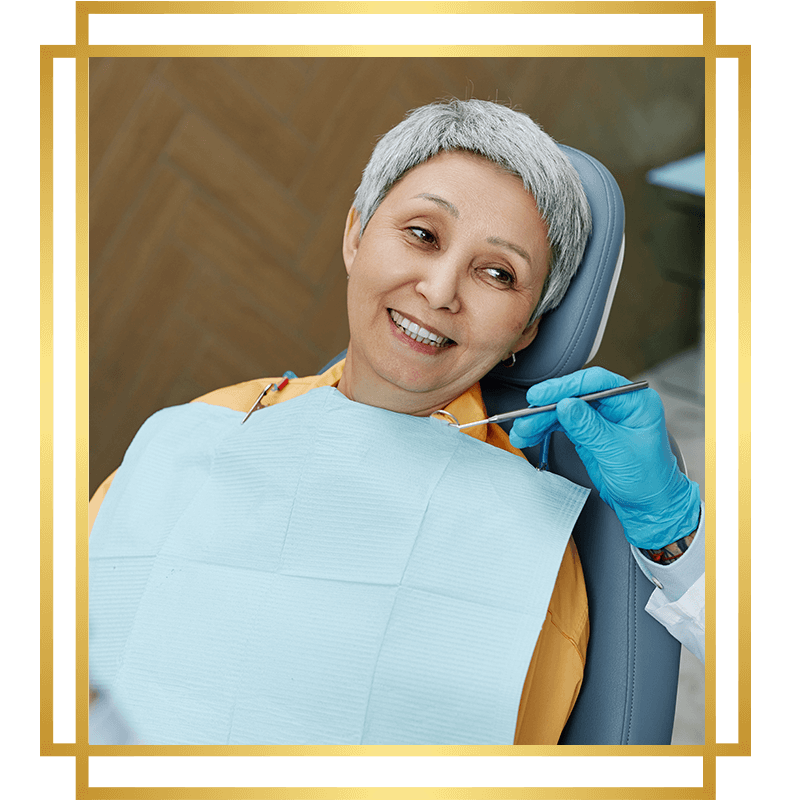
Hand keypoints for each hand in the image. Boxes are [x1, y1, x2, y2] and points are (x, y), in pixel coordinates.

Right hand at [508, 367, 699, 549]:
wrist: (646, 506)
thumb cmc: (647, 480)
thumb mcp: (617, 451)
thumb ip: (589, 427)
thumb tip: (566, 405)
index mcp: (634, 400)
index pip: (595, 382)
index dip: (565, 387)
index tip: (541, 396)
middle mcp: (617, 404)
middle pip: (574, 395)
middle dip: (546, 408)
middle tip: (525, 418)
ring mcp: (600, 417)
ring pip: (563, 409)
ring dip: (540, 420)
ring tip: (522, 432)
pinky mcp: (587, 430)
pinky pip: (561, 423)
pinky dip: (544, 429)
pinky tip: (530, 435)